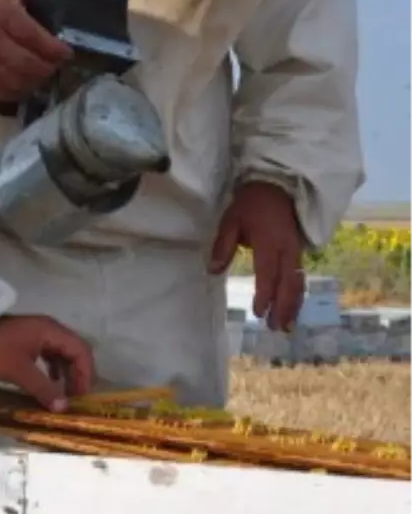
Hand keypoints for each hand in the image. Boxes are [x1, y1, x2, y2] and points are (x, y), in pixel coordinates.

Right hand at [0, 0, 71, 102]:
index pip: (35, 37)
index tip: (68, 53)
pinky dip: (18, 93)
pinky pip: (2, 92)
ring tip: (44, 77)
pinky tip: (26, 87)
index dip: (55, 49)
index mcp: (5, 16)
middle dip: (48, 69)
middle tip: (58, 67)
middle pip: (28, 64)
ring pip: (17, 82)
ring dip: (35, 83)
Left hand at [0, 314, 93, 410]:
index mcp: (52, 331)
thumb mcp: (20, 372)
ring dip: (66, 373)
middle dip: (78, 375)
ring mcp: (39, 333)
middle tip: (77, 399)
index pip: (81, 351)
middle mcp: (50, 329)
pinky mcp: (29, 339)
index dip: (85, 374)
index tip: (82, 396)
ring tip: (65, 395)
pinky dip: (54, 369)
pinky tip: (50, 383)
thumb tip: (64, 408)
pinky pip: (50, 354)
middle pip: (75, 351)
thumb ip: (44, 389)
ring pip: (62, 353)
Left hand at [209, 180, 303, 330]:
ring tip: (288, 325)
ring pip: (298, 282)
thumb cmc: (251, 203)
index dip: (264, 294)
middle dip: (283, 307)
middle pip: (288, 283)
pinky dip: (298, 294)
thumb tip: (212, 270)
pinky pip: (300, 276)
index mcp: (269, 242)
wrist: (278, 185)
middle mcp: (287, 249)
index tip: (258, 313)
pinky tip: (294, 307)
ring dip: (294, 305)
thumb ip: (223, 245)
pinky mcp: (299, 251)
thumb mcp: (231, 219)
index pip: (268, 273)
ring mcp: (296, 250)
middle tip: (276, 328)